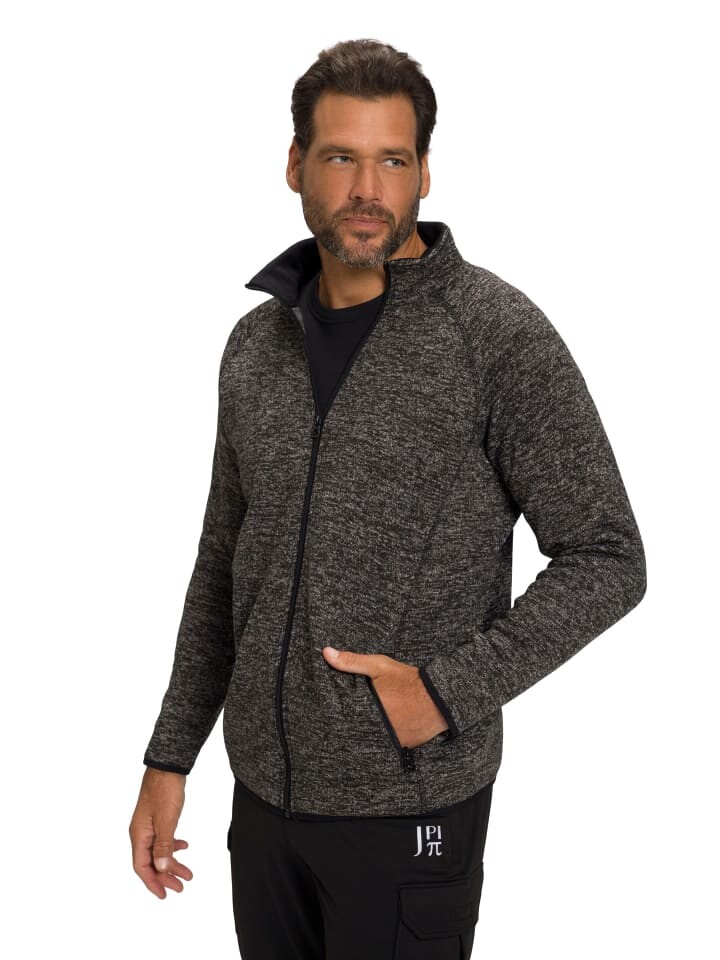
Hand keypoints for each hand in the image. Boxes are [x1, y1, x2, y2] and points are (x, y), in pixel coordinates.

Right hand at [129, 767, 192, 898]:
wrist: (167, 767)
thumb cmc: (164, 791)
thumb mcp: (167, 820)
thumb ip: (164, 845)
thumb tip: (161, 868)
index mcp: (139, 835)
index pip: (142, 867)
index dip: (152, 882)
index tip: (165, 894)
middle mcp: (140, 833)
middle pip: (150, 862)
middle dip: (165, 876)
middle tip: (182, 886)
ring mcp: (148, 826)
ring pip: (158, 851)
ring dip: (171, 862)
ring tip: (187, 872)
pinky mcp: (157, 819)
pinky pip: (162, 839)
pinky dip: (172, 846)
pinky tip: (184, 846)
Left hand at [322, 646, 448, 748]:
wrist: (440, 697)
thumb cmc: (408, 680)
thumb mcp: (379, 666)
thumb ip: (352, 661)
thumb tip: (326, 653)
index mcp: (368, 709)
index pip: (341, 718)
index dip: (335, 716)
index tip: (327, 715)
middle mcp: (377, 728)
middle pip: (354, 730)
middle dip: (349, 725)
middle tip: (340, 723)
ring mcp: (390, 740)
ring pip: (370, 739)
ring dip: (365, 733)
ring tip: (361, 727)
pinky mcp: (402, 746)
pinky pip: (386, 745)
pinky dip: (382, 739)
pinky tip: (380, 732)